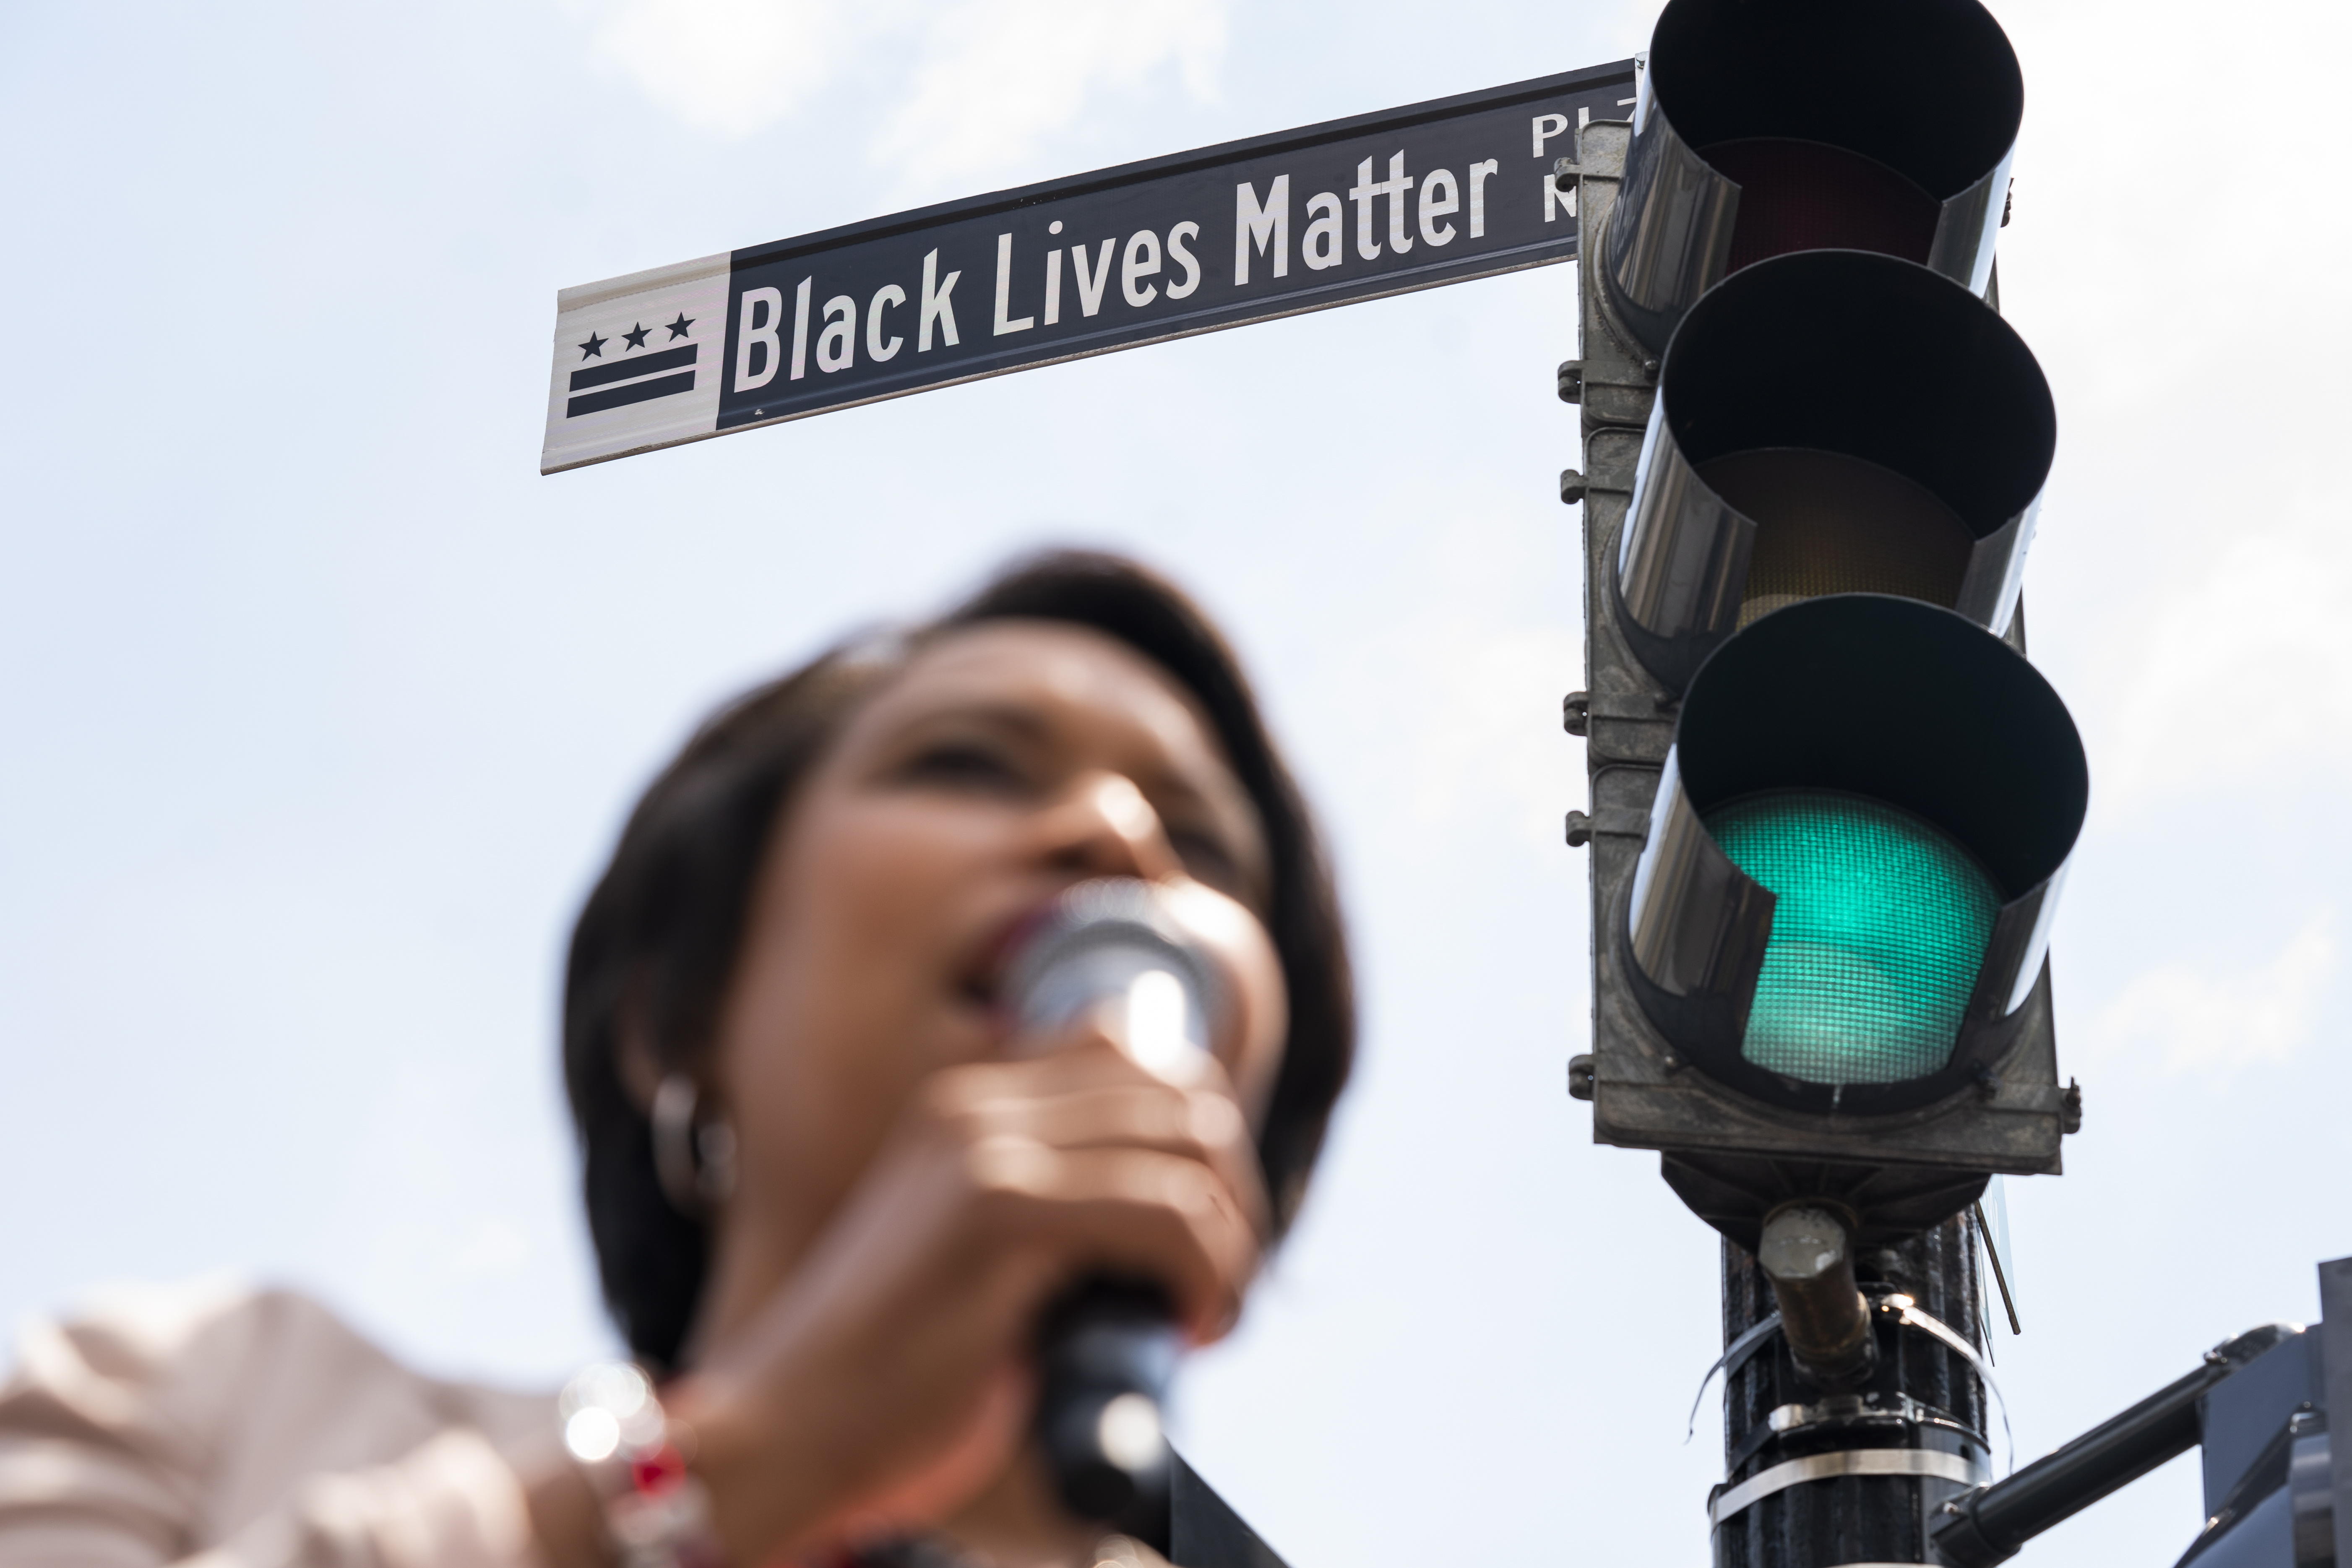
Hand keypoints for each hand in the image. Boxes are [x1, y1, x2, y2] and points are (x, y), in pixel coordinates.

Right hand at [666, 1029, 1268, 1563]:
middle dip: (1231, 1185)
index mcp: (962, 1107)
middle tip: (1223, 1277)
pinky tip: (1190, 1326)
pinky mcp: (999, 1211)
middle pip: (1176, 1089)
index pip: (1124, 1045)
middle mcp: (974, 1106)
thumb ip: (1039, 1218)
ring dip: (1234, 1235)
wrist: (779, 1428)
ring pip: (1189, 1146)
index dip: (1191, 1128)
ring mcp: (983, 1148)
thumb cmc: (877, 1377)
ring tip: (1212, 1312)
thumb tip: (1166, 1224)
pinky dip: (1210, 1270)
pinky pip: (1167, 1213)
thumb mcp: (964, 1264)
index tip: (1202, 1222)